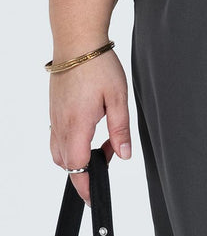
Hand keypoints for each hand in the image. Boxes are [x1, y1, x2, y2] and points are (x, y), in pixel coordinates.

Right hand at [49, 49, 131, 206]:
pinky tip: (89, 124)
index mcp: (77, 124)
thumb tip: (124, 155)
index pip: (77, 166)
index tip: (95, 194)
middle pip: (66, 163)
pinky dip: (71, 141)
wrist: (77, 41)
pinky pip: (57, 136)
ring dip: (78, 154)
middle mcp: (61, 124)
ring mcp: (54, 117)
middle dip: (85, 168)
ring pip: (59, 151)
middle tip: (110, 150)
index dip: (87, 183)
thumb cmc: (98, 64)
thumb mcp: (118, 96)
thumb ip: (120, 128)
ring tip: (102, 137)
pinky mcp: (54, 109)